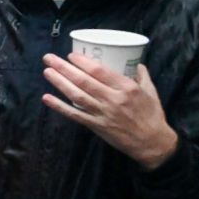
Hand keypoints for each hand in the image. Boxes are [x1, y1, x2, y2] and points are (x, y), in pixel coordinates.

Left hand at [42, 53, 177, 170]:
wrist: (152, 143)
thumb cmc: (152, 115)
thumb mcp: (151, 91)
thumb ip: (142, 75)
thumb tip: (136, 62)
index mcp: (126, 88)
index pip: (99, 71)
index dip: (82, 62)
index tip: (70, 55)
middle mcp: (113, 99)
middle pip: (83, 81)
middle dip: (64, 68)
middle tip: (49, 58)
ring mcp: (103, 113)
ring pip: (76, 96)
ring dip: (59, 83)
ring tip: (47, 72)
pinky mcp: (96, 126)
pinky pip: (75, 115)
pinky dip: (59, 107)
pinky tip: (46, 98)